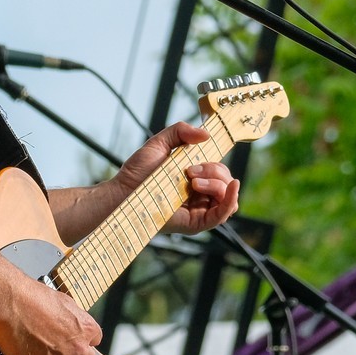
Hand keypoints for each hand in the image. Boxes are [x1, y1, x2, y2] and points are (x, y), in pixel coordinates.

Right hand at [0, 278, 101, 354]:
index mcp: (85, 328)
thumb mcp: (63, 300)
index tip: (73, 340)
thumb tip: (73, 324)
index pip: (95, 341)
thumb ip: (73, 317)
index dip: (82, 340)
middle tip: (65, 354)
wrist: (10, 303)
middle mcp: (77, 348)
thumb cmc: (32, 297)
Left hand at [118, 121, 240, 235]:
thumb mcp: (160, 143)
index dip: (216, 164)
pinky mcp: (195, 223)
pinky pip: (222, 215)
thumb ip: (181, 131)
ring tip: (194, 182)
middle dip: (214, 171)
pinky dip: (231, 200)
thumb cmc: (138, 171)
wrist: (123, 190)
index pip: (220, 172)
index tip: (204, 154)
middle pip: (225, 182)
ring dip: (218, 184)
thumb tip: (206, 135)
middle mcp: (199, 195)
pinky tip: (232, 187)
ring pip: (227, 197)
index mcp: (194, 178)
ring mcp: (198, 210)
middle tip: (190, 171)